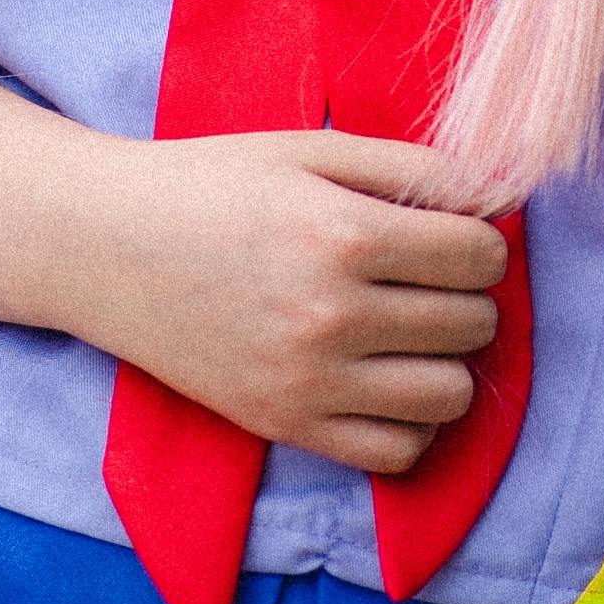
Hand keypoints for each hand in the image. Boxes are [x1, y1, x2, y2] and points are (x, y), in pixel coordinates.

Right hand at [74, 126, 508, 476]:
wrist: (106, 246)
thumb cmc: (213, 184)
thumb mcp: (311, 150)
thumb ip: (411, 168)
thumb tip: (497, 197)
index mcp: (344, 234)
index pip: (482, 257)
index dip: (481, 241)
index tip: (451, 235)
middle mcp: (333, 316)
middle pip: (474, 325)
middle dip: (467, 296)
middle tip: (427, 277)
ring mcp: (309, 381)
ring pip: (450, 396)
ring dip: (448, 361)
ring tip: (412, 331)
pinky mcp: (285, 425)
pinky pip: (396, 453)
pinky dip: (411, 421)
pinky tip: (387, 379)